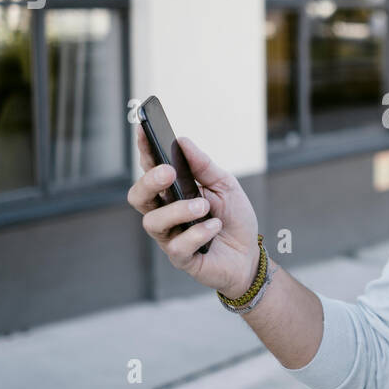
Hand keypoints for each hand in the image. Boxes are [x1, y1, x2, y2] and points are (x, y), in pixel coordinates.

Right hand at [127, 125, 260, 296]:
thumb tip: (182, 141)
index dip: (144, 150)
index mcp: (172, 192)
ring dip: (178, 210)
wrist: (249, 254)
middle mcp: (165, 213)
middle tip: (168, 172)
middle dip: (148, 181)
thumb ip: (204, 165)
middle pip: (138, 196)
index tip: (143, 130)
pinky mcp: (181, 258)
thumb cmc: (233, 218)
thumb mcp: (225, 185)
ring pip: (153, 222)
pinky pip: (178, 246)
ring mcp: (170, 236)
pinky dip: (197, 233)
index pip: (150, 169)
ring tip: (203, 206)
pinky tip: (213, 227)